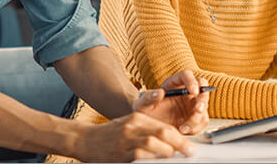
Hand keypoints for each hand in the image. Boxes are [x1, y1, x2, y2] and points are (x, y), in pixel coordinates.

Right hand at [75, 112, 194, 161]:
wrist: (86, 139)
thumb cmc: (110, 133)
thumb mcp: (130, 125)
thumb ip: (148, 130)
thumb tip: (170, 141)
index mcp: (138, 117)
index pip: (164, 126)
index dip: (180, 137)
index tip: (190, 146)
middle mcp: (133, 126)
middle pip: (162, 133)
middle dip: (179, 144)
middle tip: (189, 153)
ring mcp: (126, 140)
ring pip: (153, 145)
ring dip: (167, 153)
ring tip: (174, 159)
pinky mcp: (120, 154)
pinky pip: (139, 157)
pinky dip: (151, 161)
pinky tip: (157, 163)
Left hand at [133, 70, 209, 134]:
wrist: (146, 131)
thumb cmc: (144, 114)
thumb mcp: (141, 105)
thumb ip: (148, 97)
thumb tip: (159, 93)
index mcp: (173, 83)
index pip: (186, 75)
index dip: (192, 81)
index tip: (192, 90)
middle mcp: (184, 92)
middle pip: (202, 86)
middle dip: (202, 97)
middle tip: (197, 109)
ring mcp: (191, 105)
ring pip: (204, 105)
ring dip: (198, 116)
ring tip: (185, 126)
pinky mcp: (194, 118)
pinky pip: (202, 121)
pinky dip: (195, 127)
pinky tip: (183, 130)